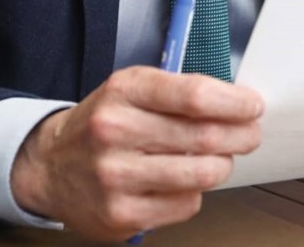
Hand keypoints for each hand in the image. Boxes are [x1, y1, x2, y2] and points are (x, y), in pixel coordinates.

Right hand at [9, 65, 263, 240]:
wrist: (50, 166)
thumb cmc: (103, 124)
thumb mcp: (132, 89)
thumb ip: (180, 92)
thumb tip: (238, 104)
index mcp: (124, 91)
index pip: (193, 95)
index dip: (233, 102)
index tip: (252, 106)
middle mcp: (115, 131)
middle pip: (203, 136)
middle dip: (240, 135)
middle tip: (250, 135)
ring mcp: (116, 176)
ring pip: (200, 174)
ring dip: (221, 166)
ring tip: (219, 159)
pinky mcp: (121, 214)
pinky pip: (185, 204)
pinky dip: (195, 192)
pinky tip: (183, 181)